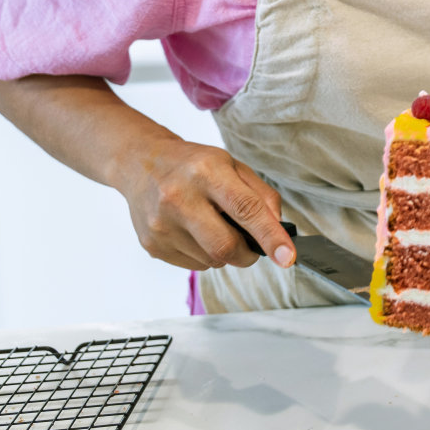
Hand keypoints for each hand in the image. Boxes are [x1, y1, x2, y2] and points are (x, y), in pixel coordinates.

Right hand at [116, 134, 293, 271]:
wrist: (141, 164)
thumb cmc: (194, 165)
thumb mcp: (232, 165)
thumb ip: (261, 195)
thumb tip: (278, 228)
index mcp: (206, 172)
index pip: (245, 209)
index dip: (270, 236)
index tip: (288, 256)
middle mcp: (179, 198)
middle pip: (225, 246)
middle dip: (248, 254)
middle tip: (253, 247)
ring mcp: (162, 225)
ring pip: (211, 260)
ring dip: (224, 252)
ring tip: (213, 226)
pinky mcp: (152, 245)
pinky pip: (194, 265)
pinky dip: (205, 256)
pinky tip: (196, 232)